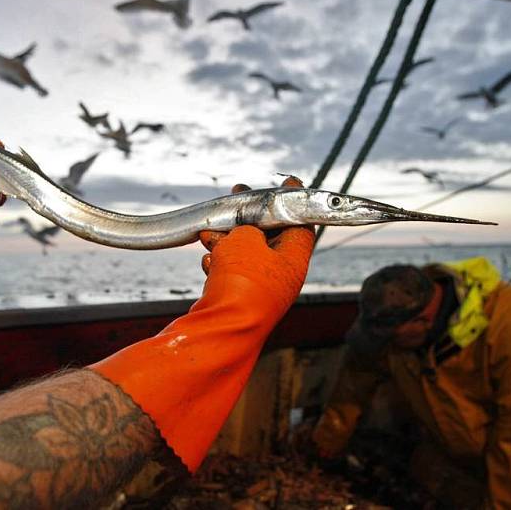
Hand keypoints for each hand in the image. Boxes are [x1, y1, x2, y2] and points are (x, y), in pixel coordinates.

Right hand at [90, 175, 314, 473]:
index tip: (288, 182)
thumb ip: (247, 226)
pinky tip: (208, 261)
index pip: (302, 222)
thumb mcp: (245, 238)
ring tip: (210, 232)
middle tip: (238, 196)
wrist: (221, 328)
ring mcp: (261, 291)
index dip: (293, 200)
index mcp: (296, 259)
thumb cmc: (241, 281)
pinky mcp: (239, 300)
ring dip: (228, 239)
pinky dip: (220, 262)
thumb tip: (240, 231)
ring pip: (247, 254)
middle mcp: (283, 276)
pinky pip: (231, 273)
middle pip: (271, 236)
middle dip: (250, 217)